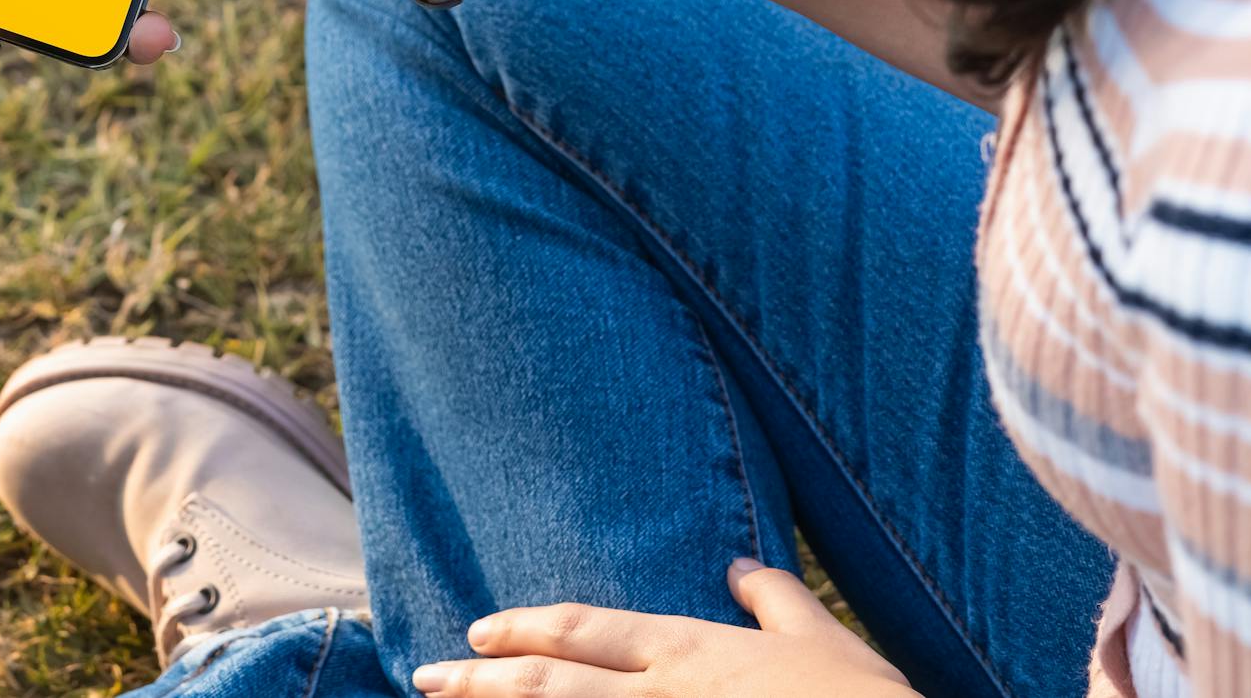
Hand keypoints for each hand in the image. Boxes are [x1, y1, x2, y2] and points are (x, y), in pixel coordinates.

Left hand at [412, 560, 910, 697]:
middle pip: (550, 683)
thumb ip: (776, 600)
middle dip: (479, 681)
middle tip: (425, 676)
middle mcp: (664, 696)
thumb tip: (741, 565)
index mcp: (692, 651)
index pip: (586, 631)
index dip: (525, 628)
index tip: (478, 630)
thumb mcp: (825, 643)